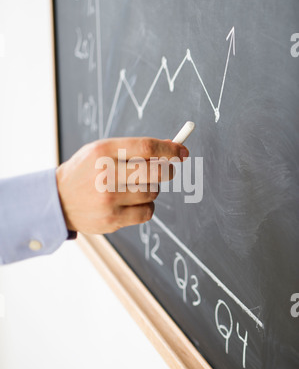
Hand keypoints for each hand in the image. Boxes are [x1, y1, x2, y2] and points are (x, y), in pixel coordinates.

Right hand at [56, 137, 188, 234]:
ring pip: (153, 193)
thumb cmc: (86, 172)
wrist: (59, 200)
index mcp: (102, 151)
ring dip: (151, 189)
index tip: (181, 152)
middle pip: (157, 173)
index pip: (146, 148)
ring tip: (133, 187)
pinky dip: (146, 207)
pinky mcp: (112, 220)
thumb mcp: (101, 151)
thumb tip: (171, 151)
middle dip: (168, 170)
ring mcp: (108, 200)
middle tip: (167, 169)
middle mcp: (105, 175)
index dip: (169, 150)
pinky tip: (131, 202)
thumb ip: (132, 150)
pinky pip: (147, 212)